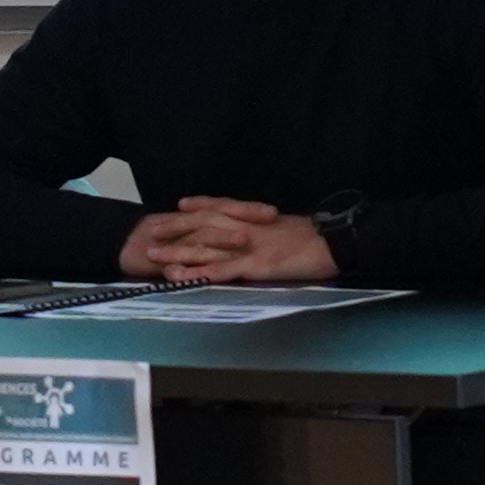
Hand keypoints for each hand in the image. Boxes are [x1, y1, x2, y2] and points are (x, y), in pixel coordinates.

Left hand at [127, 196, 336, 284]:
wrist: (333, 243)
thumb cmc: (313, 238)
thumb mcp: (284, 228)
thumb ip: (265, 228)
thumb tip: (253, 230)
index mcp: (254, 219)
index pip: (220, 208)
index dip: (197, 207)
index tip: (177, 207)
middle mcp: (246, 229)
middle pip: (204, 226)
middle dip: (176, 230)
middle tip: (151, 233)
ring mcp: (249, 247)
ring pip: (207, 249)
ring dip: (180, 253)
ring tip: (156, 257)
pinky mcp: (255, 267)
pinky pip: (225, 270)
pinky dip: (203, 273)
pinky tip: (186, 277)